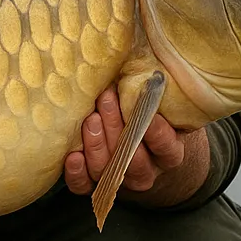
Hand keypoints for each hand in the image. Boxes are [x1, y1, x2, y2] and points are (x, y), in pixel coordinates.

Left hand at [64, 87, 209, 206]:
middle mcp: (148, 171)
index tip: (147, 113)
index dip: (157, 132)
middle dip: (118, 127)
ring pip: (108, 171)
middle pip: (133, 159)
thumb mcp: (162, 104)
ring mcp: (121, 180)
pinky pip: (85, 187)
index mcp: (169, 152)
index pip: (166, 148)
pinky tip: (71, 156)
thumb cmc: (151, 116)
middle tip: (106, 98)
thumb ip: (157, 91)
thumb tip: (146, 54)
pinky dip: (77, 174)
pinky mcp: (96, 184)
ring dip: (97, 145)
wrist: (145, 151)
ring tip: (89, 118)